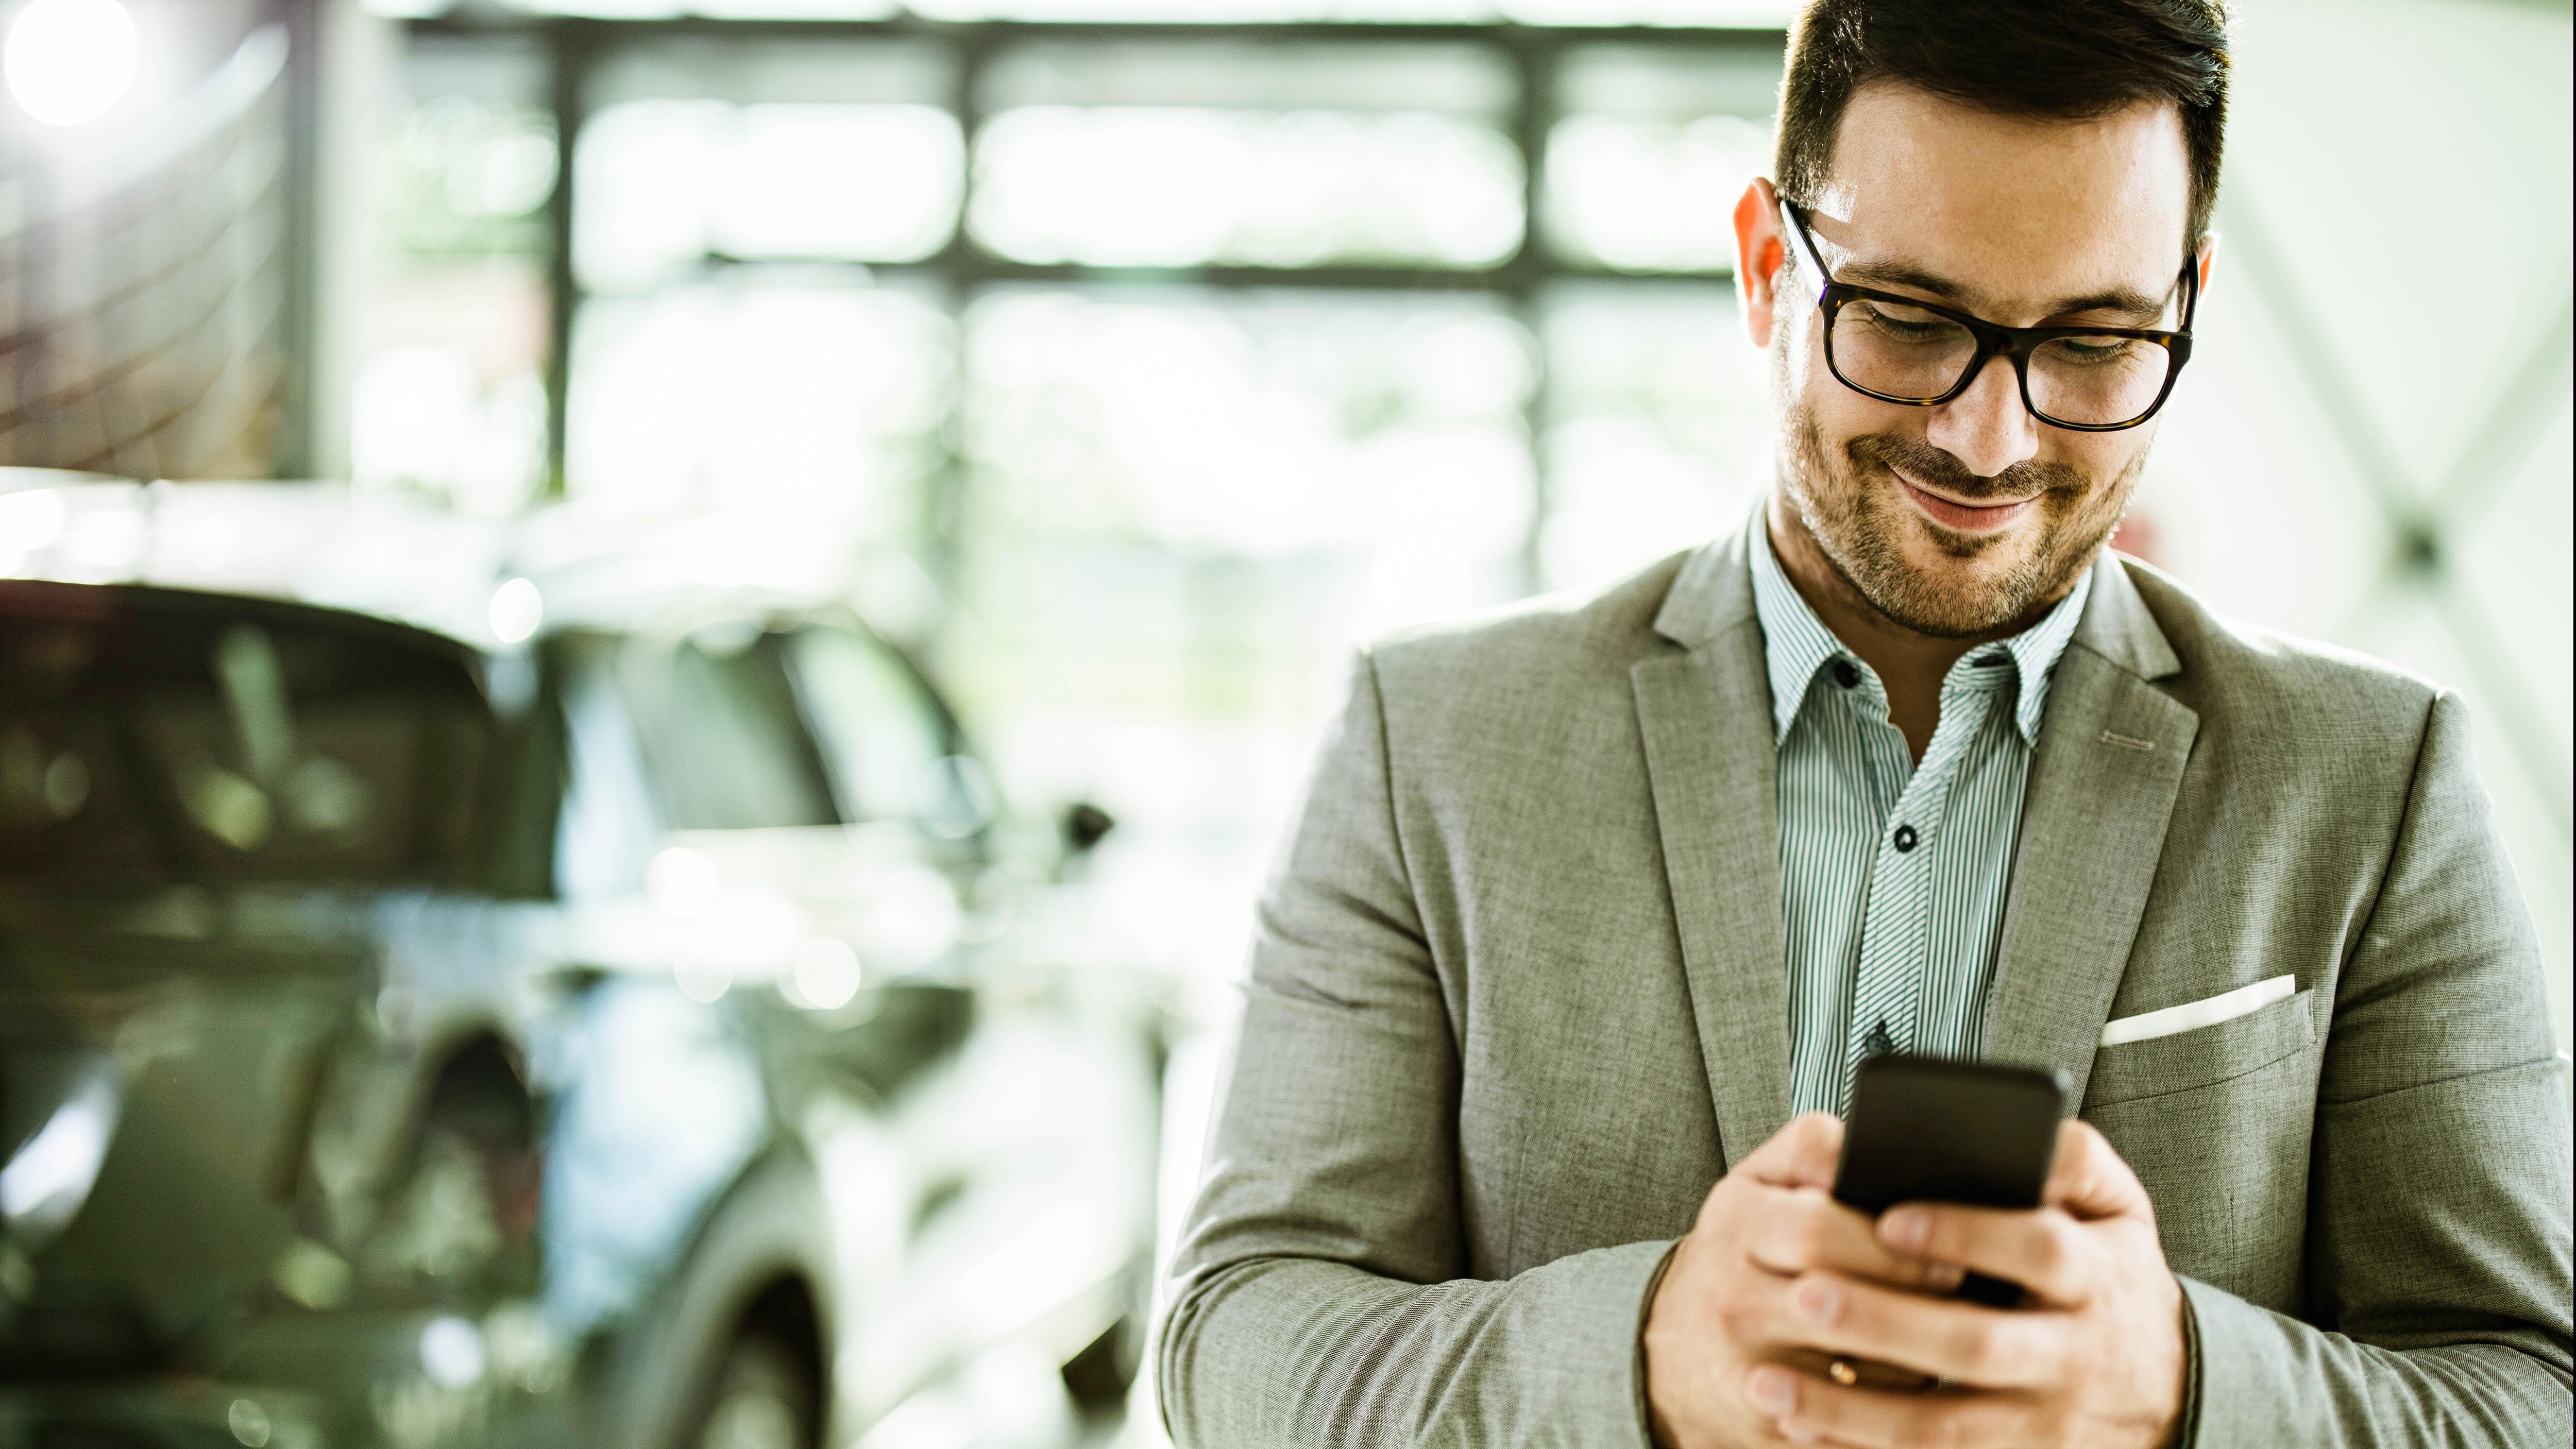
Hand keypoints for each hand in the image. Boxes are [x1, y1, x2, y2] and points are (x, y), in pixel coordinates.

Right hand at [1643, 1113, 1966, 1447]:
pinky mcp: (1766, 1434)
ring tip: (1950, 1341)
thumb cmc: (1739, 1253)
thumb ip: (1810, 1150)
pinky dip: (1891, 1418)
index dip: (1891, 1243)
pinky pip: (1849, 1433)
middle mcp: (1732, 1302)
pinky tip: (1918, 1394)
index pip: (1817, 1230)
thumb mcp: (1756, 1185)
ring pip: (1858, 1377)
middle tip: (1964, 1293)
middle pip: (1840, 1303)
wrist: (1674, 1350)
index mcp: (1734, 1228)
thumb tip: (1870, 1142)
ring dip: (1915, 1363)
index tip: (1945, 1250)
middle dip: (1911, 1299)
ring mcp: (1746, 1374)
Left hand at [1741, 1119, 2187, 1447]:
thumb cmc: (2112, 1276)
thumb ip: (2076, 1162)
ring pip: (1942, 1425)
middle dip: (1887, 1323)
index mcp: (2095, 1277)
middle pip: (1977, 1344)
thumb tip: (2027, 1133)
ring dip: (1850, 1408)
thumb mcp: (2119, 1210)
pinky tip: (1798, 1431)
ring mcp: (2041, 1422)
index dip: (1968, 1232)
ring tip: (1765, 1383)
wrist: (2163, 1388)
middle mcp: (2071, 1355)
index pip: (2039, 1249)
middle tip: (1804, 1294)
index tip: (1889, 1217)